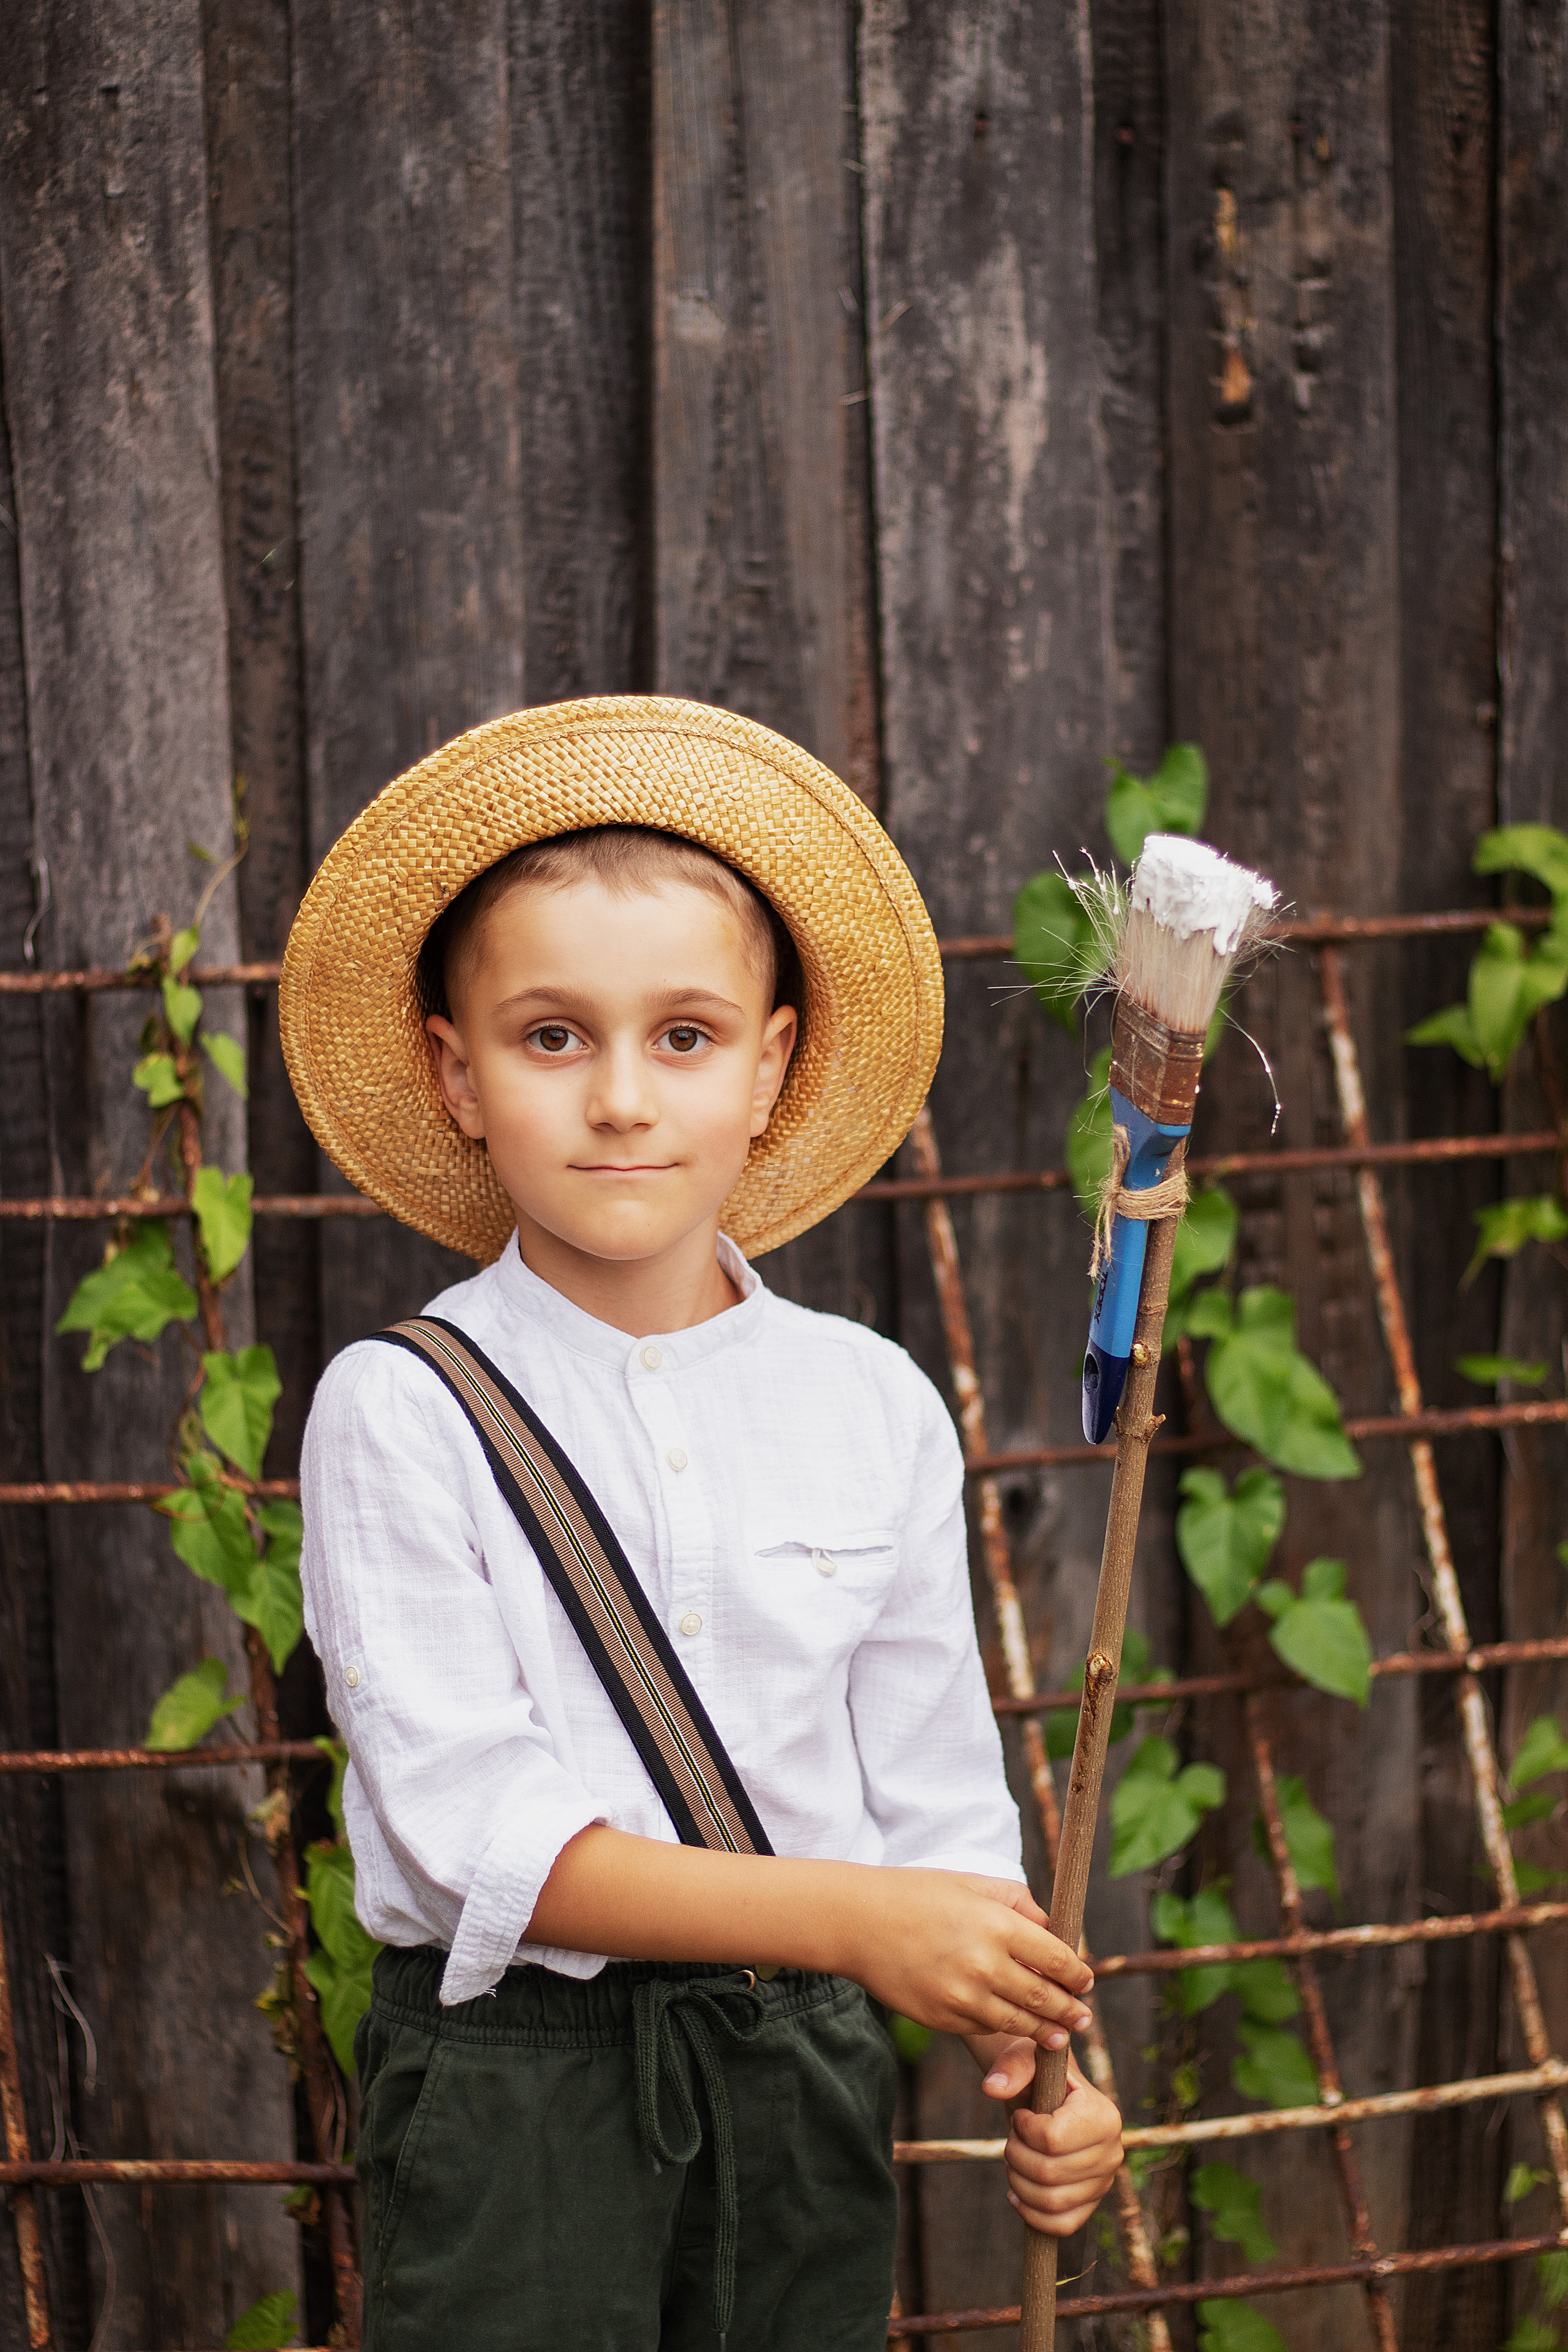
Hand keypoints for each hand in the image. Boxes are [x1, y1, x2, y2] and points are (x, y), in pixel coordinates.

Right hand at [835, 1870, 1094, 2048]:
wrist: (858, 1922)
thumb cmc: (917, 1894)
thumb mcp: (971, 1883)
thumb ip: (1017, 1902)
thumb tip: (1049, 1928)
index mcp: (998, 1925)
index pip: (1056, 1958)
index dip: (1077, 1974)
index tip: (1087, 1981)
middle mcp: (985, 1964)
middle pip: (1044, 1998)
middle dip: (1070, 2011)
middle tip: (1084, 2019)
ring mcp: (963, 1996)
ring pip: (1018, 2022)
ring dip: (1046, 2031)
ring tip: (1061, 2036)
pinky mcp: (943, 2018)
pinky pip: (984, 2028)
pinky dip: (1004, 2030)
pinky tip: (1016, 2029)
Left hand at [971, 2037, 1123, 2235]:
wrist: (1050, 2097)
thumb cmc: (1039, 2076)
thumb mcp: (1026, 2059)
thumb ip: (1010, 2069)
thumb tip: (991, 2089)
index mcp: (1104, 2115)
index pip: (1052, 2139)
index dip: (1023, 2131)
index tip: (1020, 2116)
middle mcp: (1112, 2151)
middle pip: (1048, 2173)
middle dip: (1015, 2156)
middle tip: (1013, 2139)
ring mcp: (1104, 2181)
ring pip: (1052, 2201)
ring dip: (1018, 2182)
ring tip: (1014, 2160)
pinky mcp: (1091, 2204)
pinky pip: (1062, 2225)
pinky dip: (1032, 2214)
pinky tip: (1017, 2193)